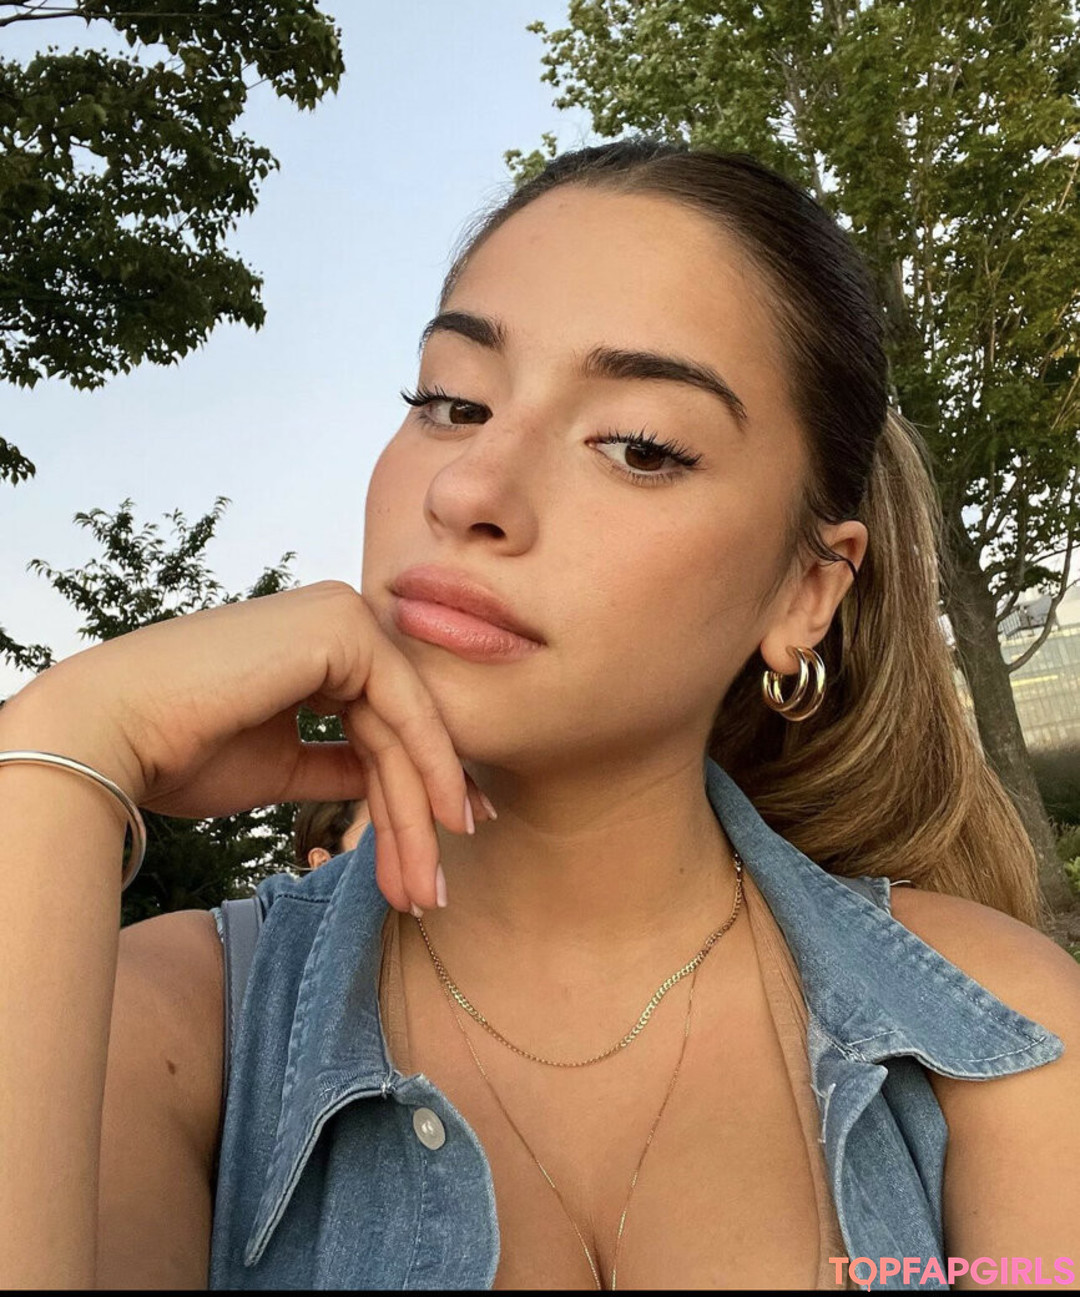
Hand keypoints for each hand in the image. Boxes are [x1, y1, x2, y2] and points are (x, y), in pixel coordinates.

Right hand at [2, 581, 471, 911]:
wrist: (110, 735)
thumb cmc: (176, 752)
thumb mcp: (278, 767)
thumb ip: (335, 766)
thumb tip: (381, 785)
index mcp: (314, 646)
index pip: (381, 726)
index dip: (411, 795)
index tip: (428, 860)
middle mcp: (335, 620)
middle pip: (397, 733)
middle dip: (417, 820)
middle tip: (431, 893)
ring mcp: (341, 616)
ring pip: (406, 731)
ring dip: (419, 818)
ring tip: (425, 890)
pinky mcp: (342, 627)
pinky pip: (404, 711)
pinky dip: (427, 773)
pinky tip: (440, 827)